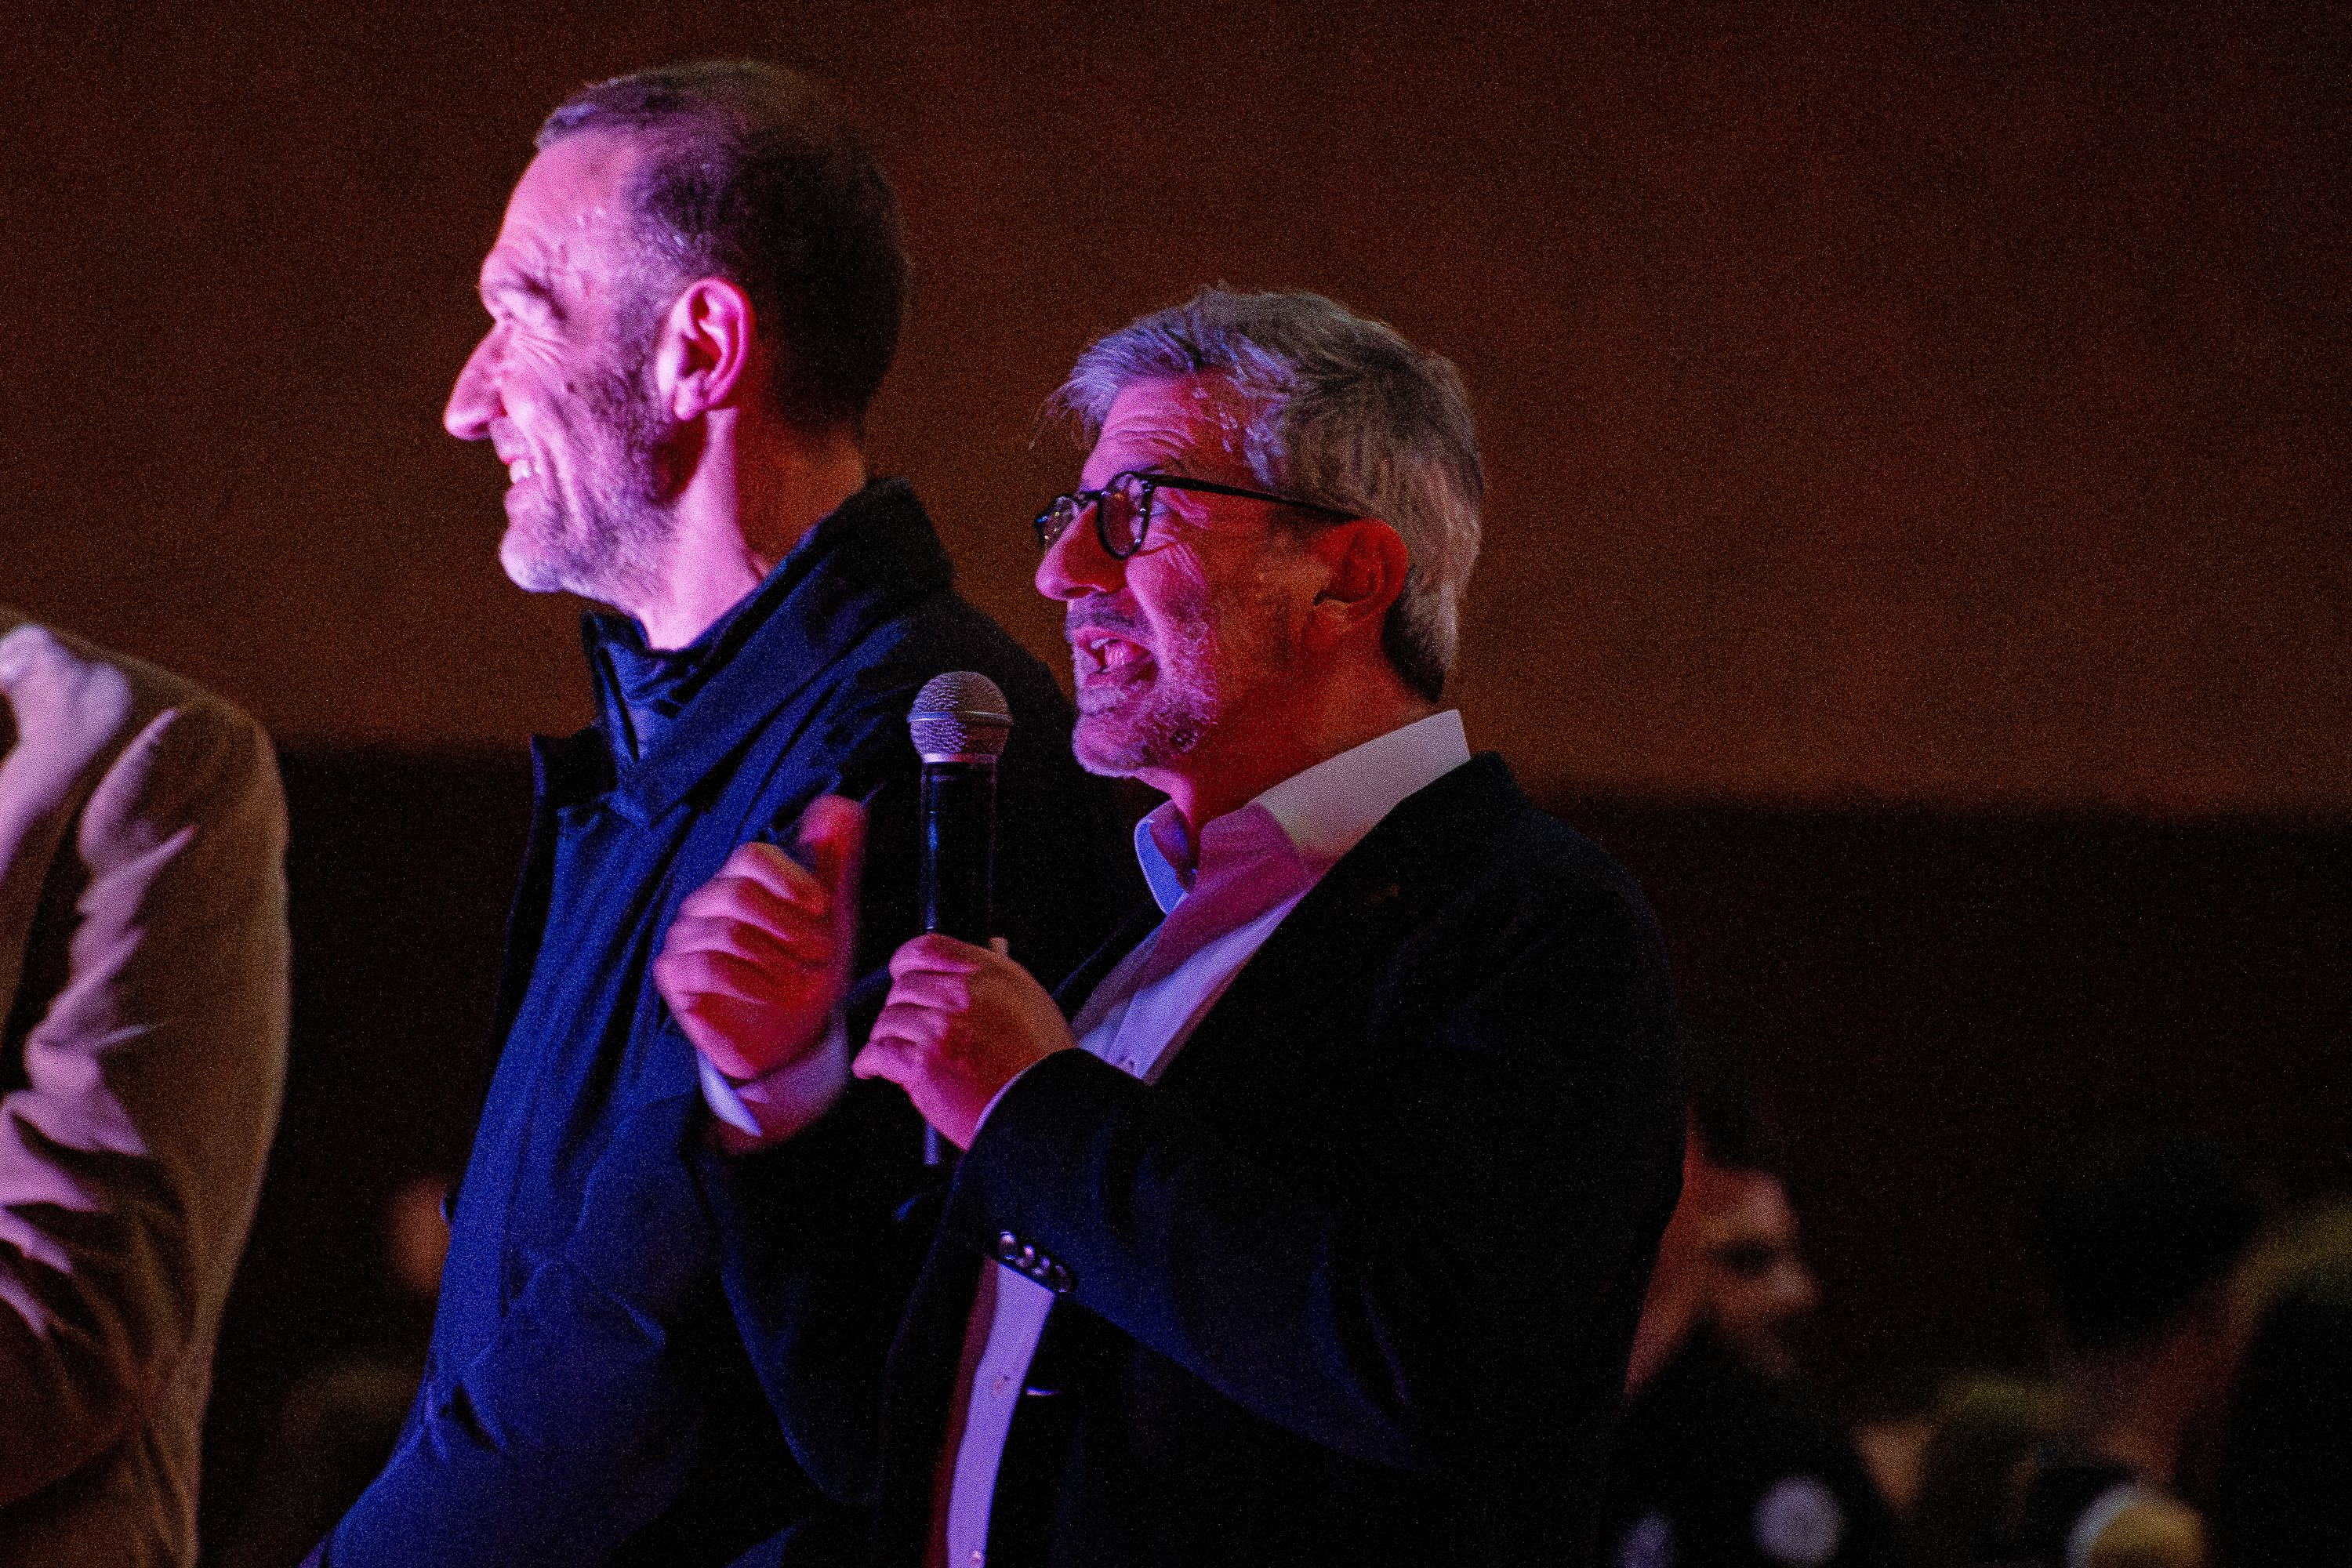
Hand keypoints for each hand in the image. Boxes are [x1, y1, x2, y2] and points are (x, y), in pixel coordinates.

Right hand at [652, 795, 864, 1081]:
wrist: (790, 1034)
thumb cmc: (807, 968)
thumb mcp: (834, 916)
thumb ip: (836, 859)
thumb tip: (839, 805)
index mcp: (743, 878)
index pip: (753, 855)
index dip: (790, 879)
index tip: (823, 908)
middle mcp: (707, 900)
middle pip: (740, 893)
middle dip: (789, 927)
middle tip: (818, 956)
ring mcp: (685, 935)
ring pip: (728, 933)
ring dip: (777, 961)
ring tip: (800, 981)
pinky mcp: (674, 973)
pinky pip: (706, 967)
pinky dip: (750, 982)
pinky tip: (772, 993)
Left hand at [853, 934, 1073, 1148]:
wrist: (1043, 1109)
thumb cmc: (1041, 1064)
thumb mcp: (1030, 1002)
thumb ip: (995, 981)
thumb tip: (979, 958)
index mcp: (989, 974)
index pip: (927, 949)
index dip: (906, 962)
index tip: (901, 973)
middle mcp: (962, 996)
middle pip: (903, 987)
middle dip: (901, 1009)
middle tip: (907, 1027)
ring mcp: (939, 1029)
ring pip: (888, 1020)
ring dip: (888, 1037)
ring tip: (897, 1051)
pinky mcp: (923, 1064)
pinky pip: (878, 1053)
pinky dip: (870, 1062)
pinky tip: (873, 1068)